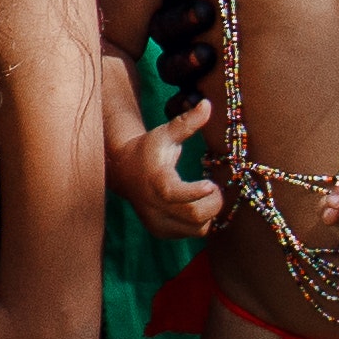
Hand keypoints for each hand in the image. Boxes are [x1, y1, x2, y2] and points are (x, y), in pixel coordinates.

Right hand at [108, 94, 224, 239]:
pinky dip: (200, 222)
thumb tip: (207, 104)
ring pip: (197, 229)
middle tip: (215, 187)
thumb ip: (187, 122)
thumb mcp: (166, 133)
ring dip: (209, 214)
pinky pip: (192, 234)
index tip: (211, 184)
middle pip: (194, 216)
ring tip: (205, 196)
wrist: (123, 172)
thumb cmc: (150, 149)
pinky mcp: (162, 232)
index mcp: (156, 180)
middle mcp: (154, 206)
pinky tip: (196, 205)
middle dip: (213, 203)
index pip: (174, 193)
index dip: (195, 192)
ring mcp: (158, 223)